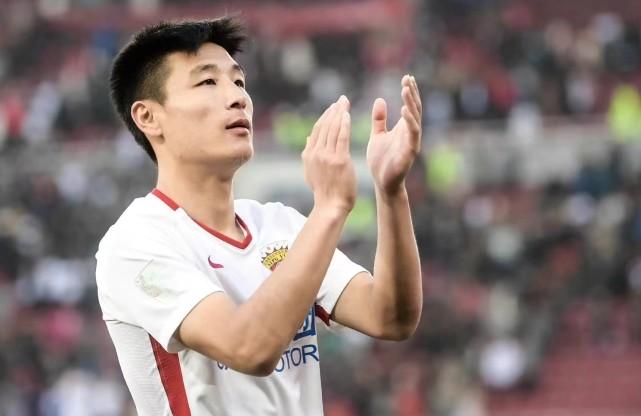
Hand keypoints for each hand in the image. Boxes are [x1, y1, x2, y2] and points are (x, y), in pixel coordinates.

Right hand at [302, 95, 355, 214]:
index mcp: (308, 155)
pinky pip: (341, 137)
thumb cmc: (325, 192)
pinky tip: (347, 114)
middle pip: (324, 126)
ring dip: (339, 113)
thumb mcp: (311, 172)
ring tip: (345, 103)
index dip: (325, 116)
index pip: (317, 130)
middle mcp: (315, 153)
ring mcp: (326, 156)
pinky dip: (343, 124)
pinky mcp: (339, 160)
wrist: (331, 206)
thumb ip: (310, 154)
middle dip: (333, 110)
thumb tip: (308, 139)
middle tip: (341, 99)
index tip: (333, 107)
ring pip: (332, 129)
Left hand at [366, 75, 421, 195]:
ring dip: (411, 104)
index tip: (406, 77)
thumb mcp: (378, 134)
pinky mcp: (409, 152)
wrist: (382, 182)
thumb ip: (380, 119)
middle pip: (414, 109)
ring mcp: (412, 142)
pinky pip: (412, 134)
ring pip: (414, 119)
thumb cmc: (381, 160)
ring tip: (405, 90)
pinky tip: (404, 111)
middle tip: (408, 79)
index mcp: (404, 128)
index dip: (409, 92)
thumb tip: (380, 99)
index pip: (410, 106)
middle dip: (412, 94)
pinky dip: (409, 122)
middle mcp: (411, 133)